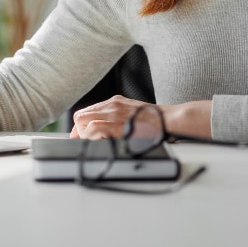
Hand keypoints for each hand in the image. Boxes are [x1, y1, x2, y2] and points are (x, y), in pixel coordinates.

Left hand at [70, 95, 212, 139]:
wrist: (169, 120)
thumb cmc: (155, 121)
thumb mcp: (132, 114)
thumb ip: (118, 118)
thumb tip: (105, 131)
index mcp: (115, 102)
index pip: (88, 111)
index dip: (81, 125)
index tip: (80, 135)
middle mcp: (111, 105)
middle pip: (81, 115)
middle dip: (78, 130)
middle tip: (80, 141)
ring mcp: (113, 113)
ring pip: (83, 120)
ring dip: (82, 134)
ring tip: (88, 144)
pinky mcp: (116, 123)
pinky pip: (93, 128)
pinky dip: (89, 137)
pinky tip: (94, 143)